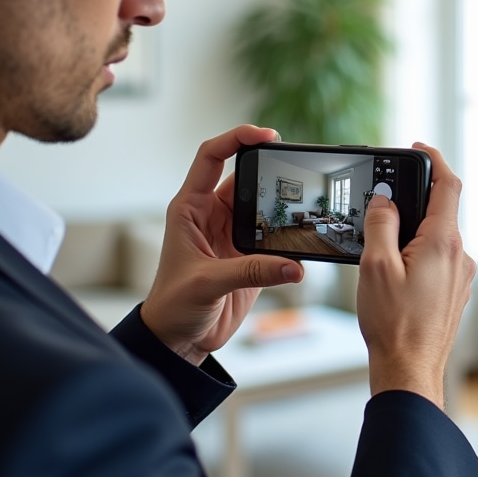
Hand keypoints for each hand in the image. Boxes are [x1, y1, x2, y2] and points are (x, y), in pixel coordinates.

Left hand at [140, 125, 303, 363]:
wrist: (179, 340)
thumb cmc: (173, 306)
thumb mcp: (206, 283)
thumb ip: (251, 272)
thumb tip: (293, 266)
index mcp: (191, 208)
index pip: (211, 158)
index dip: (236, 139)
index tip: (265, 136)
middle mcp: (212, 215)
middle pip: (245, 177)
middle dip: (269, 167)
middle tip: (296, 164)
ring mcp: (233, 235)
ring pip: (263, 206)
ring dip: (282, 205)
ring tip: (304, 201)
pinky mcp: (250, 257)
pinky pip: (275, 238)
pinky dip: (290, 238)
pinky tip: (303, 240)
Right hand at [355, 144, 475, 408]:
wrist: (410, 371)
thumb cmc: (393, 324)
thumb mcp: (375, 266)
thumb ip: (380, 225)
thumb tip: (385, 200)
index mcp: (443, 243)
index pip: (448, 186)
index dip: (434, 160)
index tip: (419, 148)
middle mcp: (459, 256)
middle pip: (440, 212)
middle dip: (413, 202)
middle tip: (383, 204)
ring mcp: (460, 276)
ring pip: (437, 238)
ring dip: (412, 233)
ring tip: (381, 251)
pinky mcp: (454, 293)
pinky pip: (438, 260)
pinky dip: (417, 254)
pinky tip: (394, 274)